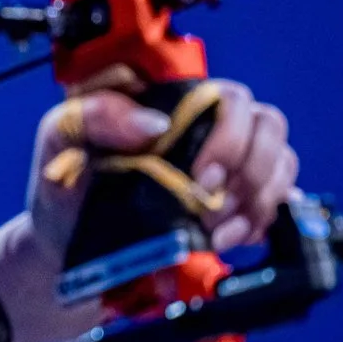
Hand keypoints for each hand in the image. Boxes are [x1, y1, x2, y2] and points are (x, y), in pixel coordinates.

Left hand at [25, 79, 298, 260]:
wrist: (65, 244)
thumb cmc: (64, 183)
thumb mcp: (61, 137)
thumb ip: (97, 115)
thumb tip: (156, 124)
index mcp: (172, 101)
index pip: (230, 97)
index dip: (229, 138)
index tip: (200, 180)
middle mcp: (208, 126)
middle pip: (268, 126)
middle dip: (251, 172)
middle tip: (209, 208)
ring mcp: (227, 164)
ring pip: (281, 163)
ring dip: (258, 201)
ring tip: (216, 234)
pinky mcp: (235, 202)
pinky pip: (276, 201)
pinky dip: (258, 222)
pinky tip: (226, 239)